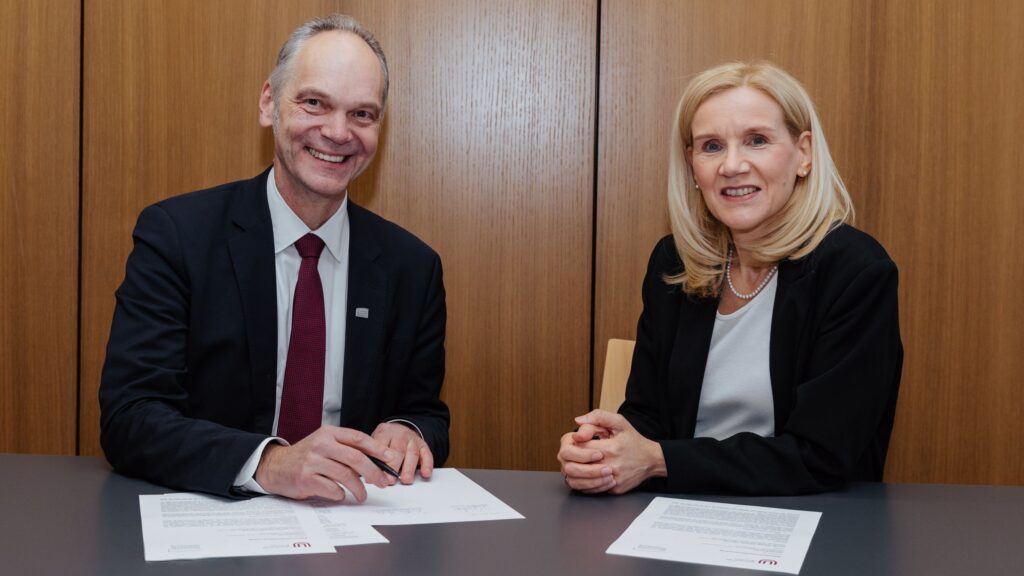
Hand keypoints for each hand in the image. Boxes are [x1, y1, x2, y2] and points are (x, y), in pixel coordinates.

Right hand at [255, 426, 395, 501]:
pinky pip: (332, 489)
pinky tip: (340, 494)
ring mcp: (312, 462)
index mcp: (328, 433)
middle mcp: (320, 445)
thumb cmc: (307, 457)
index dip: (377, 449)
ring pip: (346, 475)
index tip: (391, 458)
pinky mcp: (305, 479)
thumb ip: (346, 449)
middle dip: (373, 472)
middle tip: (382, 482)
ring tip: (363, 495)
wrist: (275, 466)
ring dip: (359, 488)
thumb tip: (377, 460)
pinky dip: (340, 494)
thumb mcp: (325, 444)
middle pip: (355, 458)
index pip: (358, 438)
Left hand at [371, 422, 433, 484]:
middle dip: (393, 467)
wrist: (402, 428)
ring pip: (412, 453)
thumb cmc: (386, 439)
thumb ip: (369, 454)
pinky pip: (427, 454)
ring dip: (409, 468)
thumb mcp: (374, 440)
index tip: (373, 476)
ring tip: (406, 480)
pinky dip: (427, 464)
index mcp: (384, 432)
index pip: (380, 446)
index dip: (377, 462)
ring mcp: (412, 440)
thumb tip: (358, 472)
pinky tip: (425, 473)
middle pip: (397, 450)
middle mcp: (399, 434)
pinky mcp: (423, 445)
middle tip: (390, 481)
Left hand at [558, 410, 666, 494]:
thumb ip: (598, 417)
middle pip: (577, 467)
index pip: (580, 447)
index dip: (574, 443)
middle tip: (574, 454)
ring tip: (578, 463)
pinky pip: (592, 489)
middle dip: (572, 459)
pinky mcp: (614, 489)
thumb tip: (578, 421)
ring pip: (581, 482)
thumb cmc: (634, 441)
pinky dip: (584, 482)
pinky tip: (586, 474)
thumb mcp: (619, 422)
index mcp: (611, 448)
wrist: (652, 460)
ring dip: (575, 472)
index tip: (577, 441)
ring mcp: (612, 480)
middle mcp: (611, 466)